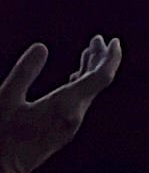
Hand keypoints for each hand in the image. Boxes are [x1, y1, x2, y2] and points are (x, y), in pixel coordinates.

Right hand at [0, 37, 121, 172]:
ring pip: (90, 93)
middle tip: (98, 40)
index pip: (101, 77)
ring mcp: (70, 126)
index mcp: (66, 106)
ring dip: (90, 70)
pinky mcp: (62, 132)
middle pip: (98, 83)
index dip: (110, 57)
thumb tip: (42, 47)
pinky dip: (81, 84)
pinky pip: (81, 102)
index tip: (112, 40)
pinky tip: (73, 77)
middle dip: (100, 59)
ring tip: (89, 51)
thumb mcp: (5, 98)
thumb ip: (24, 72)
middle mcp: (74, 116)